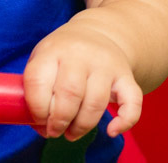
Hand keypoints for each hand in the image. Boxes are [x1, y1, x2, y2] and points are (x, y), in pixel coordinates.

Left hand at [23, 23, 143, 140]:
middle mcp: (80, 54)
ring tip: (72, 133)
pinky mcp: (126, 76)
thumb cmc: (63, 55)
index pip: (38, 81)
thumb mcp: (42, 59)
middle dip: (59, 121)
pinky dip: (124, 121)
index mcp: (53, 50)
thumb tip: (40, 127)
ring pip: (96, 103)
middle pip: (69, 94)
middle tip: (55, 131)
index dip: (36, 109)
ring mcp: (105, 64)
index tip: (39, 121)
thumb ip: (35, 91)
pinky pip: (132, 102)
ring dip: (82, 127)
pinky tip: (111, 130)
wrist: (99, 33)